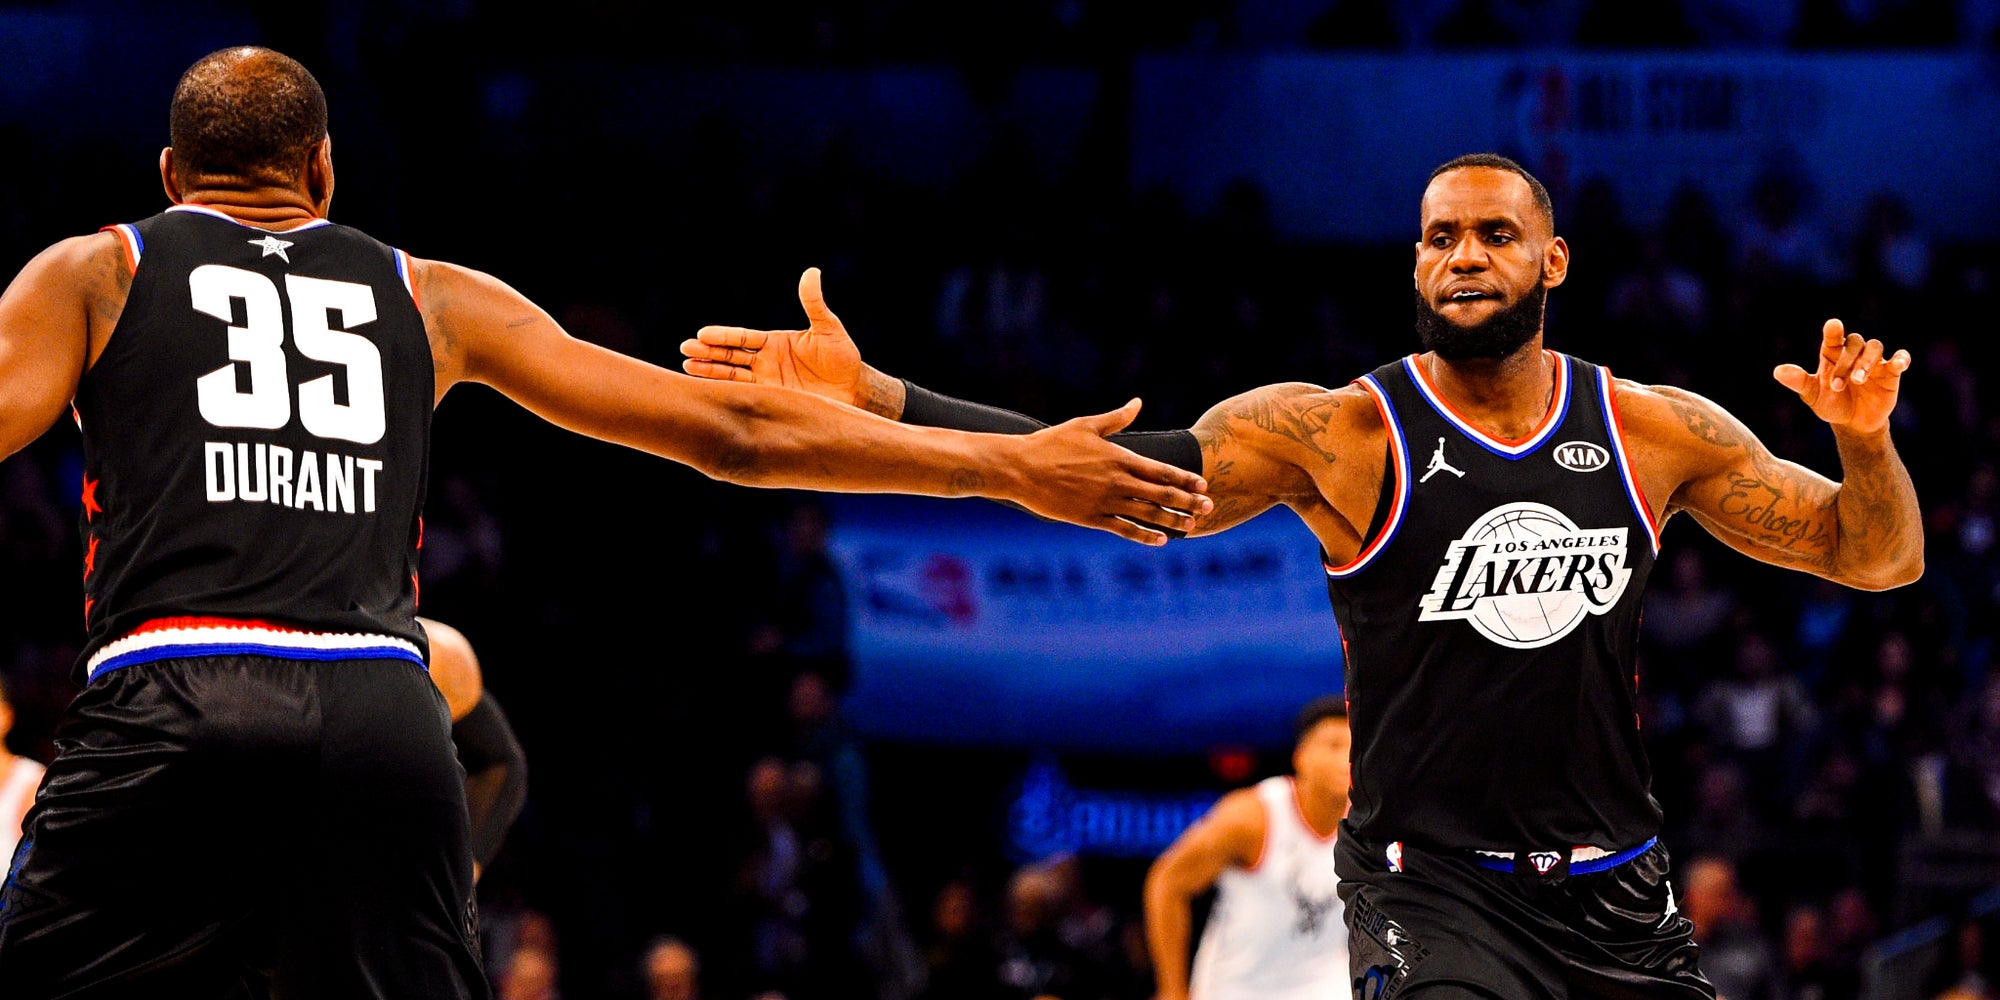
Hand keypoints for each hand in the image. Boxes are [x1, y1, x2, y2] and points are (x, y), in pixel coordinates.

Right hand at [682, 267, 869, 406]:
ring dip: (709, 371)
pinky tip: (706, 392)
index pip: (742, 337)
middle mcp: (765, 361)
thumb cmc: (843, 357)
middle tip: (685, 349)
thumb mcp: (828, 328)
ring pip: (731, 375)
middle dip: (708, 352)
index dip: (723, 336)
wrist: (853, 390)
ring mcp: (766, 382)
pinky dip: (726, 393)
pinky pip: (745, 395)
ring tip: (686, 366)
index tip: (702, 334)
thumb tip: (811, 272)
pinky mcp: (772, 401)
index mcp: (774, 342)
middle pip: (730, 355)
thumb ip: (814, 304)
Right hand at [1000, 398, 1210, 544]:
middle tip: (1209, 507)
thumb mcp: (1086, 425)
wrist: (1021, 468)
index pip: (1161, 470)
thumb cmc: (1051, 443)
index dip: (1185, 479)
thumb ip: (1117, 418)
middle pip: (1162, 494)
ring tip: (1192, 525)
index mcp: (1119, 457)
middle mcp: (1117, 481)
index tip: (1203, 485)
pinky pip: (1124, 529)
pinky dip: (1145, 535)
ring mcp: (1105, 502)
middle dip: (1188, 501)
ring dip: (1173, 520)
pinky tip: (1160, 540)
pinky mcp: (1091, 519)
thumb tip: (1138, 402)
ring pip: (1148, 514)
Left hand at [1773, 318, 1910, 435]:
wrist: (1853, 423)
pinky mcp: (1891, 372)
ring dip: (1866, 363)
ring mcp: (1874, 361)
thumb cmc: (1831, 404)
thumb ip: (1798, 381)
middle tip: (1837, 385)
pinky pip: (1900, 358)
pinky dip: (1901, 358)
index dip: (1833, 330)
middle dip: (1846, 363)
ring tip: (1858, 381)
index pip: (1833, 337)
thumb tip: (1777, 371)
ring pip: (1875, 348)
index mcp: (1832, 354)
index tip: (1833, 326)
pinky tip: (1898, 364)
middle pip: (1855, 344)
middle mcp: (1854, 353)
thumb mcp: (1812, 395)